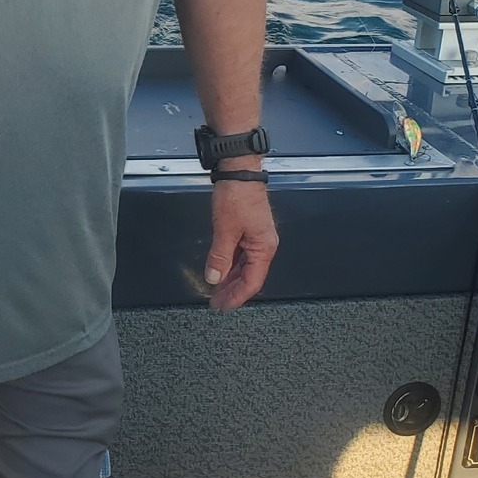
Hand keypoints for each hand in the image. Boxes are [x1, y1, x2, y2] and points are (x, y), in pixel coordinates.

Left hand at [204, 178, 277, 311]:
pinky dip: (230, 266)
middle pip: (249, 277)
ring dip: (230, 280)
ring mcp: (256, 239)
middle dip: (232, 292)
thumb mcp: (225, 229)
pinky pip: (241, 256)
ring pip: (244, 267)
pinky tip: (220, 272)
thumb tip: (214, 278)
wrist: (238, 171)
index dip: (236, 297)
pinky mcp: (249, 231)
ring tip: (216, 292)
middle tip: (216, 303)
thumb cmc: (238, 195)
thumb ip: (220, 256)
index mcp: (264, 247)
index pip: (252, 282)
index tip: (222, 306)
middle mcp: (263, 245)